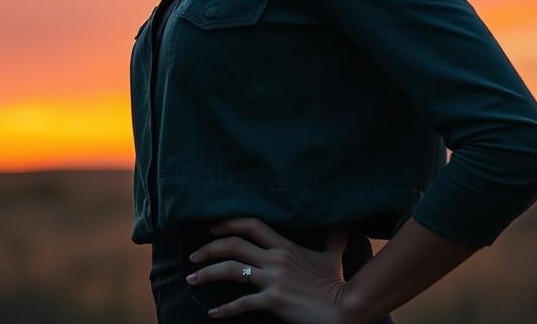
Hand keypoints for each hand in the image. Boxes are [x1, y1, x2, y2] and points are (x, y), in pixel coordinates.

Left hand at [185, 216, 351, 322]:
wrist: (343, 308)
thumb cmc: (336, 283)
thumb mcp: (332, 257)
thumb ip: (334, 240)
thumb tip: (343, 228)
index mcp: (285, 245)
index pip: (251, 224)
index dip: (229, 223)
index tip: (211, 228)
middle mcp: (275, 258)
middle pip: (234, 244)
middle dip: (209, 248)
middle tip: (193, 256)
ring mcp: (273, 279)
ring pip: (232, 270)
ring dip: (208, 273)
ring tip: (193, 279)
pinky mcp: (274, 300)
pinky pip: (243, 303)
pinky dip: (225, 309)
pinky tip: (213, 312)